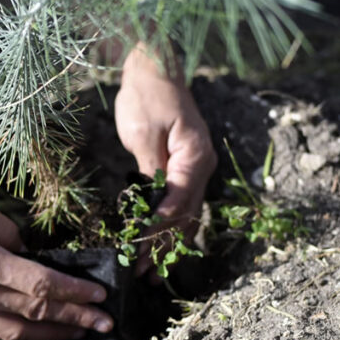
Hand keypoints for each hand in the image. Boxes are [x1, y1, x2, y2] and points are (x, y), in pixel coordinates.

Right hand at [0, 188, 112, 339]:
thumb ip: (5, 229)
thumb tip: (28, 251)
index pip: (41, 286)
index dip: (74, 294)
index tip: (99, 296)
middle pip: (35, 313)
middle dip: (75, 319)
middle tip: (105, 324)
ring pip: (15, 332)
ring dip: (51, 334)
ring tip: (78, 333)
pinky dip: (18, 337)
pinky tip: (34, 335)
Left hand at [114, 45, 215, 277]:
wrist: (155, 65)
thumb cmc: (146, 93)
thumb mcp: (143, 132)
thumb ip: (149, 171)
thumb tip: (150, 208)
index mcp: (195, 158)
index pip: (176, 203)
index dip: (157, 231)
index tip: (137, 252)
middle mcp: (202, 166)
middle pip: (184, 215)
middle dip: (162, 246)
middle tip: (140, 274)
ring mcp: (196, 168)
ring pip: (185, 214)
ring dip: (167, 243)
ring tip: (152, 273)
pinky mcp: (185, 167)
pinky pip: (180, 203)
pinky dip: (169, 226)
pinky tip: (160, 246)